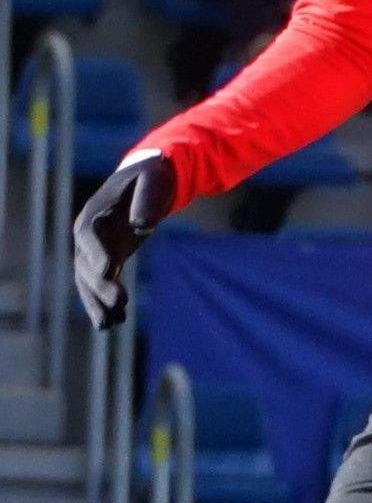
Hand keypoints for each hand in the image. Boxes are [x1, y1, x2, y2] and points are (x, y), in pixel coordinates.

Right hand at [71, 156, 178, 330]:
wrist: (147, 180)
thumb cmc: (152, 177)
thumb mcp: (154, 180)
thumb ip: (147, 199)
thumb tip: (143, 225)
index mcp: (96, 212)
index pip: (89, 235)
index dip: (96, 253)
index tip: (107, 271)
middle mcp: (88, 234)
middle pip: (86, 263)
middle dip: (100, 284)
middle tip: (121, 302)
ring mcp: (96, 248)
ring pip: (89, 280)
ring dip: (97, 303)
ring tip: (109, 326)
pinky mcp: (108, 258)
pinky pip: (102, 283)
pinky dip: (105, 302)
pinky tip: (115, 322)